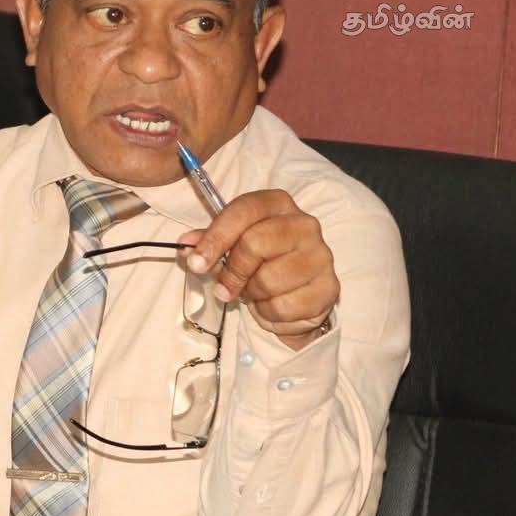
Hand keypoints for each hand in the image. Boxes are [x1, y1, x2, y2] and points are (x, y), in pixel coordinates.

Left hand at [182, 189, 339, 348]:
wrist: (295, 294)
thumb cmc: (259, 261)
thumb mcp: (230, 245)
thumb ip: (207, 241)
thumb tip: (186, 245)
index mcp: (277, 204)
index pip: (244, 211)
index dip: (215, 237)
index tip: (195, 262)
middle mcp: (304, 224)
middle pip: (254, 243)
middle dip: (231, 271)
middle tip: (223, 287)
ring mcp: (321, 256)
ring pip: (269, 279)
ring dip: (251, 293)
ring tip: (254, 291)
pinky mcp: (329, 288)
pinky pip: (284, 305)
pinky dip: (269, 312)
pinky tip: (272, 304)